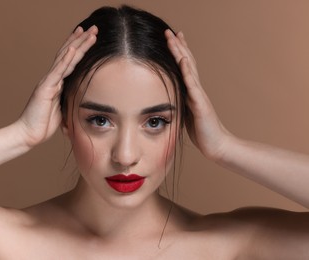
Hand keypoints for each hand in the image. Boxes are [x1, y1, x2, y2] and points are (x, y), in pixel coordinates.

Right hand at [17, 26, 97, 147]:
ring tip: (89, 33)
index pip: (69, 60)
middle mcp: (52, 78)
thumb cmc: (43, 124)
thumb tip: (78, 96)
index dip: (78, 47)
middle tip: (93, 28)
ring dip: (78, 45)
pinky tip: (73, 49)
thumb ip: (67, 99)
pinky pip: (57, 72)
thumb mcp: (61, 109)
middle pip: (68, 54)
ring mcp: (48, 82)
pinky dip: (66, 60)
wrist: (29, 134)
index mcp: (56, 83)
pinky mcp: (45, 89)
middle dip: (81, 40)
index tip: (88, 36)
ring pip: (65, 59)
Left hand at [165, 29, 232, 160]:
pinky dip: (188, 71)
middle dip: (178, 46)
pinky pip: (193, 85)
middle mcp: (196, 89)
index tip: (172, 39)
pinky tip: (184, 60)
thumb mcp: (186, 113)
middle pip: (187, 63)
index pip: (184, 68)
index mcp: (191, 92)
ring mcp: (199, 95)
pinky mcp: (200, 104)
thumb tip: (171, 98)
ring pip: (189, 69)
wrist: (215, 145)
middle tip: (170, 31)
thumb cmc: (202, 131)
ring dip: (181, 52)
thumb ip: (181, 102)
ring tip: (174, 38)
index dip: (178, 53)